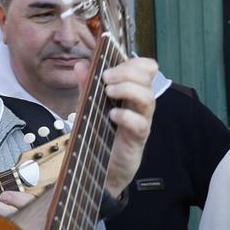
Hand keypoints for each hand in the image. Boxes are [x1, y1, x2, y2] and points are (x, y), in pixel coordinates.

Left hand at [100, 57, 158, 196]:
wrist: (102, 167)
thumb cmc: (100, 134)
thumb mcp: (90, 105)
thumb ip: (87, 86)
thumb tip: (81, 65)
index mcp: (132, 91)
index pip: (147, 68)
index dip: (136, 62)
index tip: (113, 66)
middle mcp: (140, 104)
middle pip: (147, 79)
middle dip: (127, 72)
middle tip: (106, 77)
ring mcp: (142, 120)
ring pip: (148, 98)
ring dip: (128, 89)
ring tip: (108, 91)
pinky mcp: (138, 138)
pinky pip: (140, 123)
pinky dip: (126, 116)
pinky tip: (112, 115)